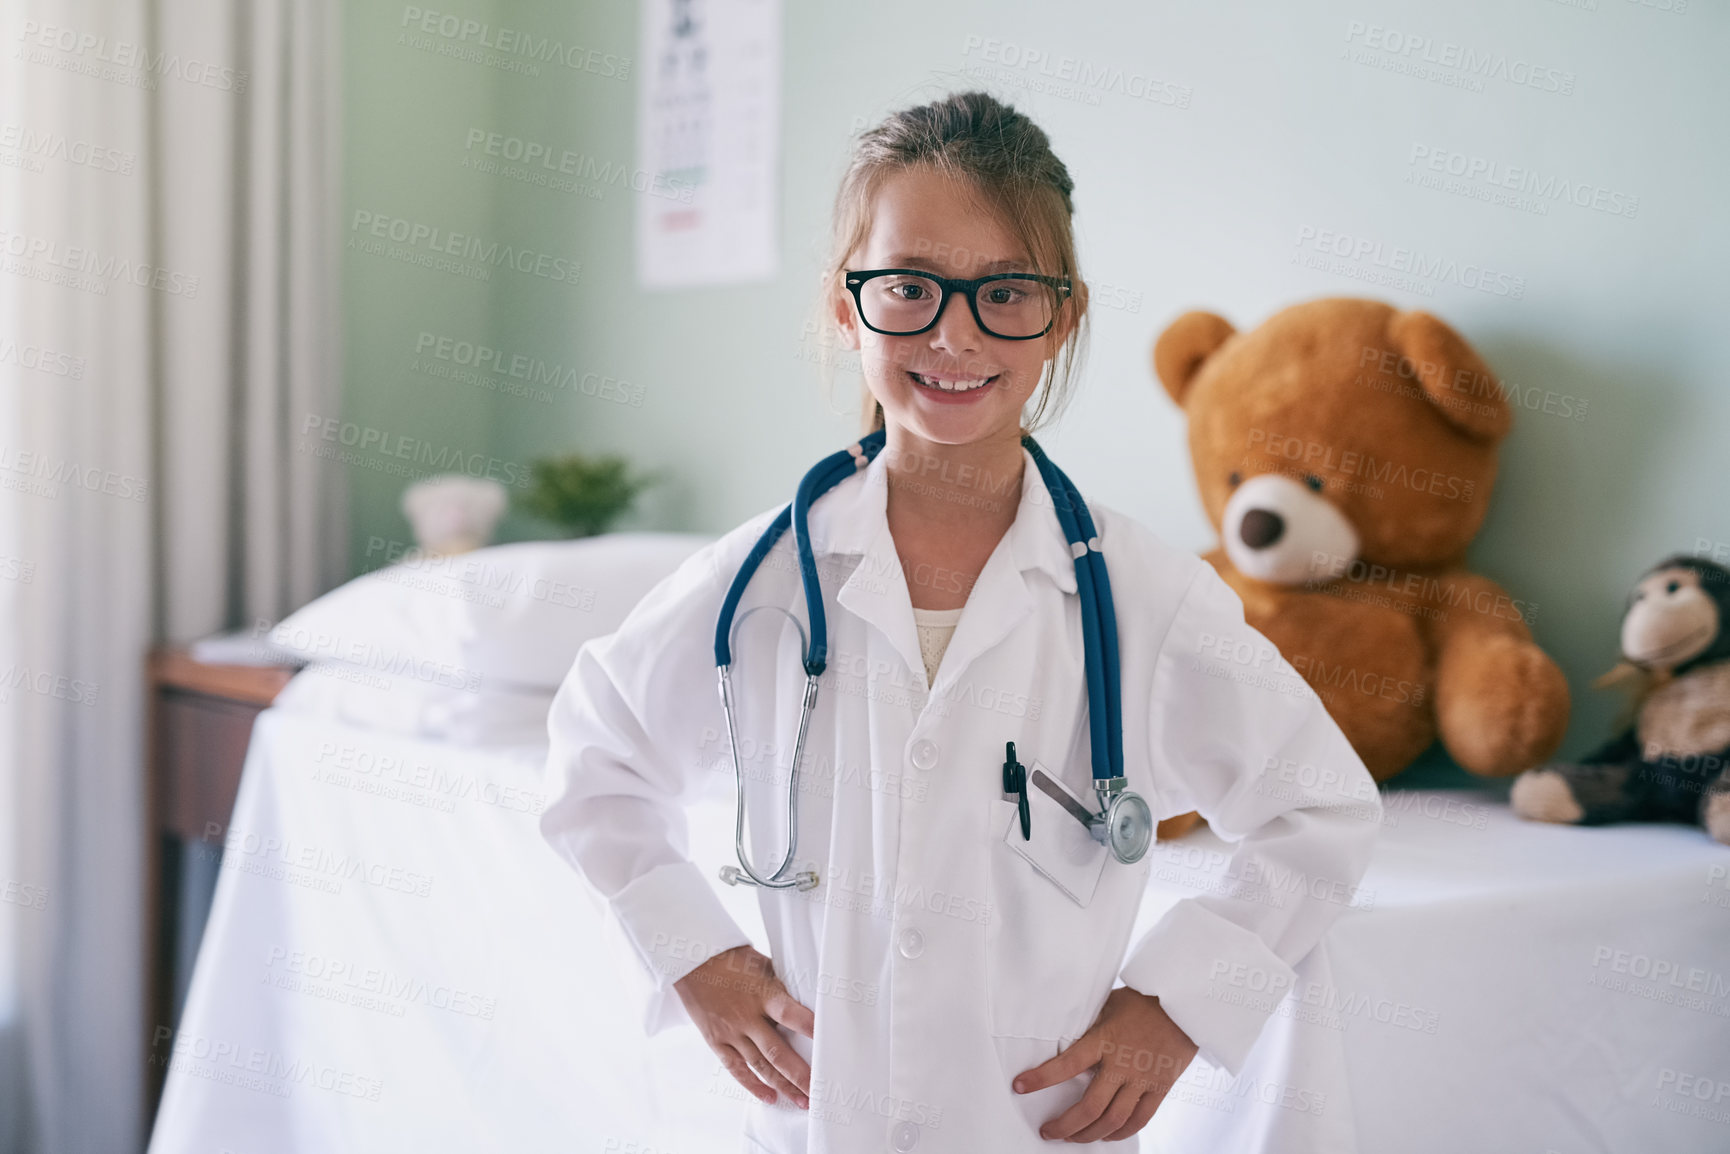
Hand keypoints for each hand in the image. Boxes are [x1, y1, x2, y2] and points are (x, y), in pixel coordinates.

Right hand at [674, 944, 814, 1109]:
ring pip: (760, 1066)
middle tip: (820, 1091)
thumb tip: (808, 998)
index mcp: (762, 993)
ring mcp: (731, 1032)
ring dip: (782, 1086)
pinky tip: (769, 1097)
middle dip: (800, 1075)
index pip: (790, 1014)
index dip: (809, 1028)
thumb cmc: (732, 959)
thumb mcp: (762, 965)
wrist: (692, 961)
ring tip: (802, 1101)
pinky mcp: (717, 1041)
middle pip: (777, 1052)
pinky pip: (736, 1068)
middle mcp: (747, 1016)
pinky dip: (753, 1085)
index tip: (829, 1043)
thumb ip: (782, 986)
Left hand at [1012, 985, 1197, 1142]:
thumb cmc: (1144, 1000)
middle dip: (1065, 1125)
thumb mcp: (1110, 1004)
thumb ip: (1090, 1024)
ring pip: (1113, 1120)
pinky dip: (1120, 1133)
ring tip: (1073, 1137)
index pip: (1067, 1064)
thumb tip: (1065, 1033)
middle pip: (1090, 1107)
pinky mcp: (1160, 1088)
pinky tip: (1106, 1135)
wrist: (1185, 1005)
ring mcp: (1143, 1079)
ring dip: (1089, 1134)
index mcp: (1105, 1039)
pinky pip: (1139, 1120)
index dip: (1041, 1078)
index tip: (1020, 1086)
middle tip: (1048, 1132)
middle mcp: (1122, 1063)